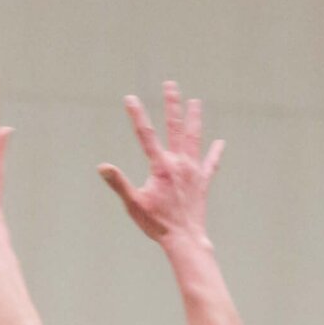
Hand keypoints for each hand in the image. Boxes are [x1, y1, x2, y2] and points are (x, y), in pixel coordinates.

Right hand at [98, 82, 223, 247]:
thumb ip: (119, 183)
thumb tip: (102, 167)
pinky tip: (220, 143)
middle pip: (175, 128)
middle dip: (172, 105)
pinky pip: (210, 164)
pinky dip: (215, 153)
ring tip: (196, 102)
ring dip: (194, 119)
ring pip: (194, 139)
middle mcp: (179, 164)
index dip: (137, 115)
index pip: (146, 135)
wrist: (185, 240)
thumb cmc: (158, 224)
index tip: (130, 98)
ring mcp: (193, 172)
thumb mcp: (133, 204)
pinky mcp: (202, 183)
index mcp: (161, 166)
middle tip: (171, 85)